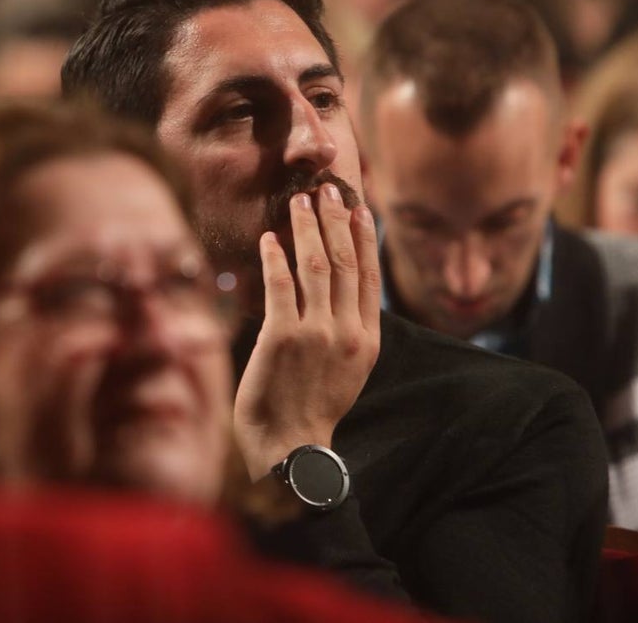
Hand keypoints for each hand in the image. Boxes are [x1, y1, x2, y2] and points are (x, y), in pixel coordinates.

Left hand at [234, 184, 380, 480]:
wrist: (291, 447)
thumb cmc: (313, 408)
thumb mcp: (347, 370)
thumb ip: (348, 330)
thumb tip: (341, 292)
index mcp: (366, 338)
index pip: (368, 276)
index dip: (363, 238)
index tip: (358, 208)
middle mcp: (346, 331)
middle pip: (343, 262)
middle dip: (334, 221)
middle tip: (326, 190)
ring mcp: (316, 333)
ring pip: (314, 265)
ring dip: (306, 228)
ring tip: (298, 201)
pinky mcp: (282, 337)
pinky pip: (280, 286)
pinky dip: (274, 258)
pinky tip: (268, 239)